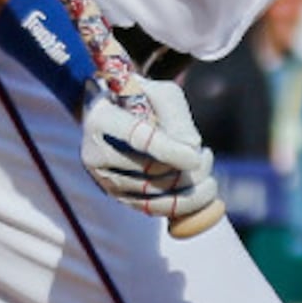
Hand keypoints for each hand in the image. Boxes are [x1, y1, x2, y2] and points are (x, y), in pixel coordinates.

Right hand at [78, 77, 217, 220]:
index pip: (137, 138)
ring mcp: (104, 179)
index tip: (197, 156)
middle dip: (185, 169)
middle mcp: (95, 153)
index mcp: (101, 119)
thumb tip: (192, 148)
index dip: (169, 150)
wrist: (119, 116)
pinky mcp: (117, 197)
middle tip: (206, 156)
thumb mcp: (161, 93)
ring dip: (188, 187)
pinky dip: (182, 204)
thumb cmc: (143, 99)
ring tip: (205, 169)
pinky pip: (153, 209)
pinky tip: (200, 188)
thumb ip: (176, 114)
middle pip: (147, 171)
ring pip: (153, 193)